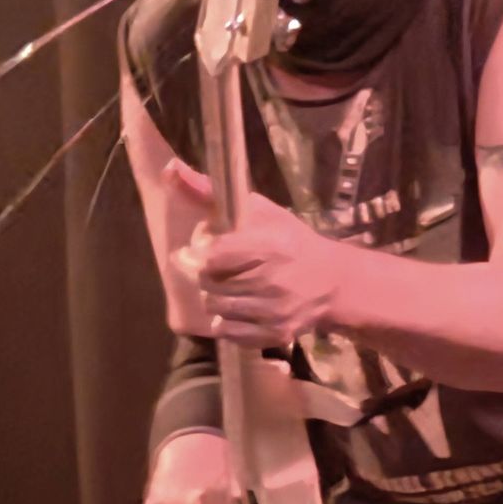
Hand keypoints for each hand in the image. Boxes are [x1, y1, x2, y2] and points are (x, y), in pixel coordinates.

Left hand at [164, 158, 341, 349]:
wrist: (332, 281)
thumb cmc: (291, 240)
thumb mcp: (257, 210)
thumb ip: (210, 193)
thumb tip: (170, 169)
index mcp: (269, 246)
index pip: (211, 256)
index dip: (200, 251)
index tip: (206, 245)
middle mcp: (272, 282)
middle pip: (209, 283)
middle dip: (206, 273)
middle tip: (220, 266)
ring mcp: (274, 312)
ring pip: (215, 308)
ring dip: (214, 295)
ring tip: (229, 285)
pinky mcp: (275, 334)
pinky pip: (228, 332)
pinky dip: (225, 320)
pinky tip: (238, 306)